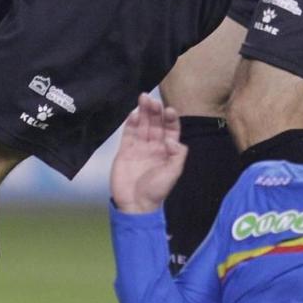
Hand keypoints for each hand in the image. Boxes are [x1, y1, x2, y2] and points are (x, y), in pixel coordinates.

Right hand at [110, 94, 187, 214]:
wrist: (135, 204)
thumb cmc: (156, 190)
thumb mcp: (174, 173)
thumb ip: (177, 154)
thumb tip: (171, 139)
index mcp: (167, 150)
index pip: (171, 129)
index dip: (170, 119)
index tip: (169, 110)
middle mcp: (154, 146)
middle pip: (156, 123)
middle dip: (155, 111)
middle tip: (152, 100)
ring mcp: (139, 147)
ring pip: (143, 124)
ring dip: (143, 111)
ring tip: (143, 98)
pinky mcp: (125, 150)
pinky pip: (129, 133)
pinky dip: (131, 122)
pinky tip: (134, 113)